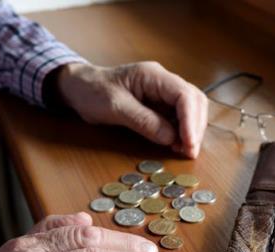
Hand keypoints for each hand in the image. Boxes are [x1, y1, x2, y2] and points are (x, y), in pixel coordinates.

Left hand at [51, 62, 207, 158]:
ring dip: (192, 130)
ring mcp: (162, 93)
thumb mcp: (115, 107)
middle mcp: (163, 82)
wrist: (79, 87)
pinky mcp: (159, 105)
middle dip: (196, 127)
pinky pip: (179, 117)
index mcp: (153, 75)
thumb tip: (171, 138)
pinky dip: (182, 132)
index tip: (189, 144)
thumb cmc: (92, 91)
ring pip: (191, 109)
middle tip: (190, 152)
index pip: (184, 95)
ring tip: (184, 151)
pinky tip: (177, 145)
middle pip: (194, 101)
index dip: (190, 121)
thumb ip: (143, 121)